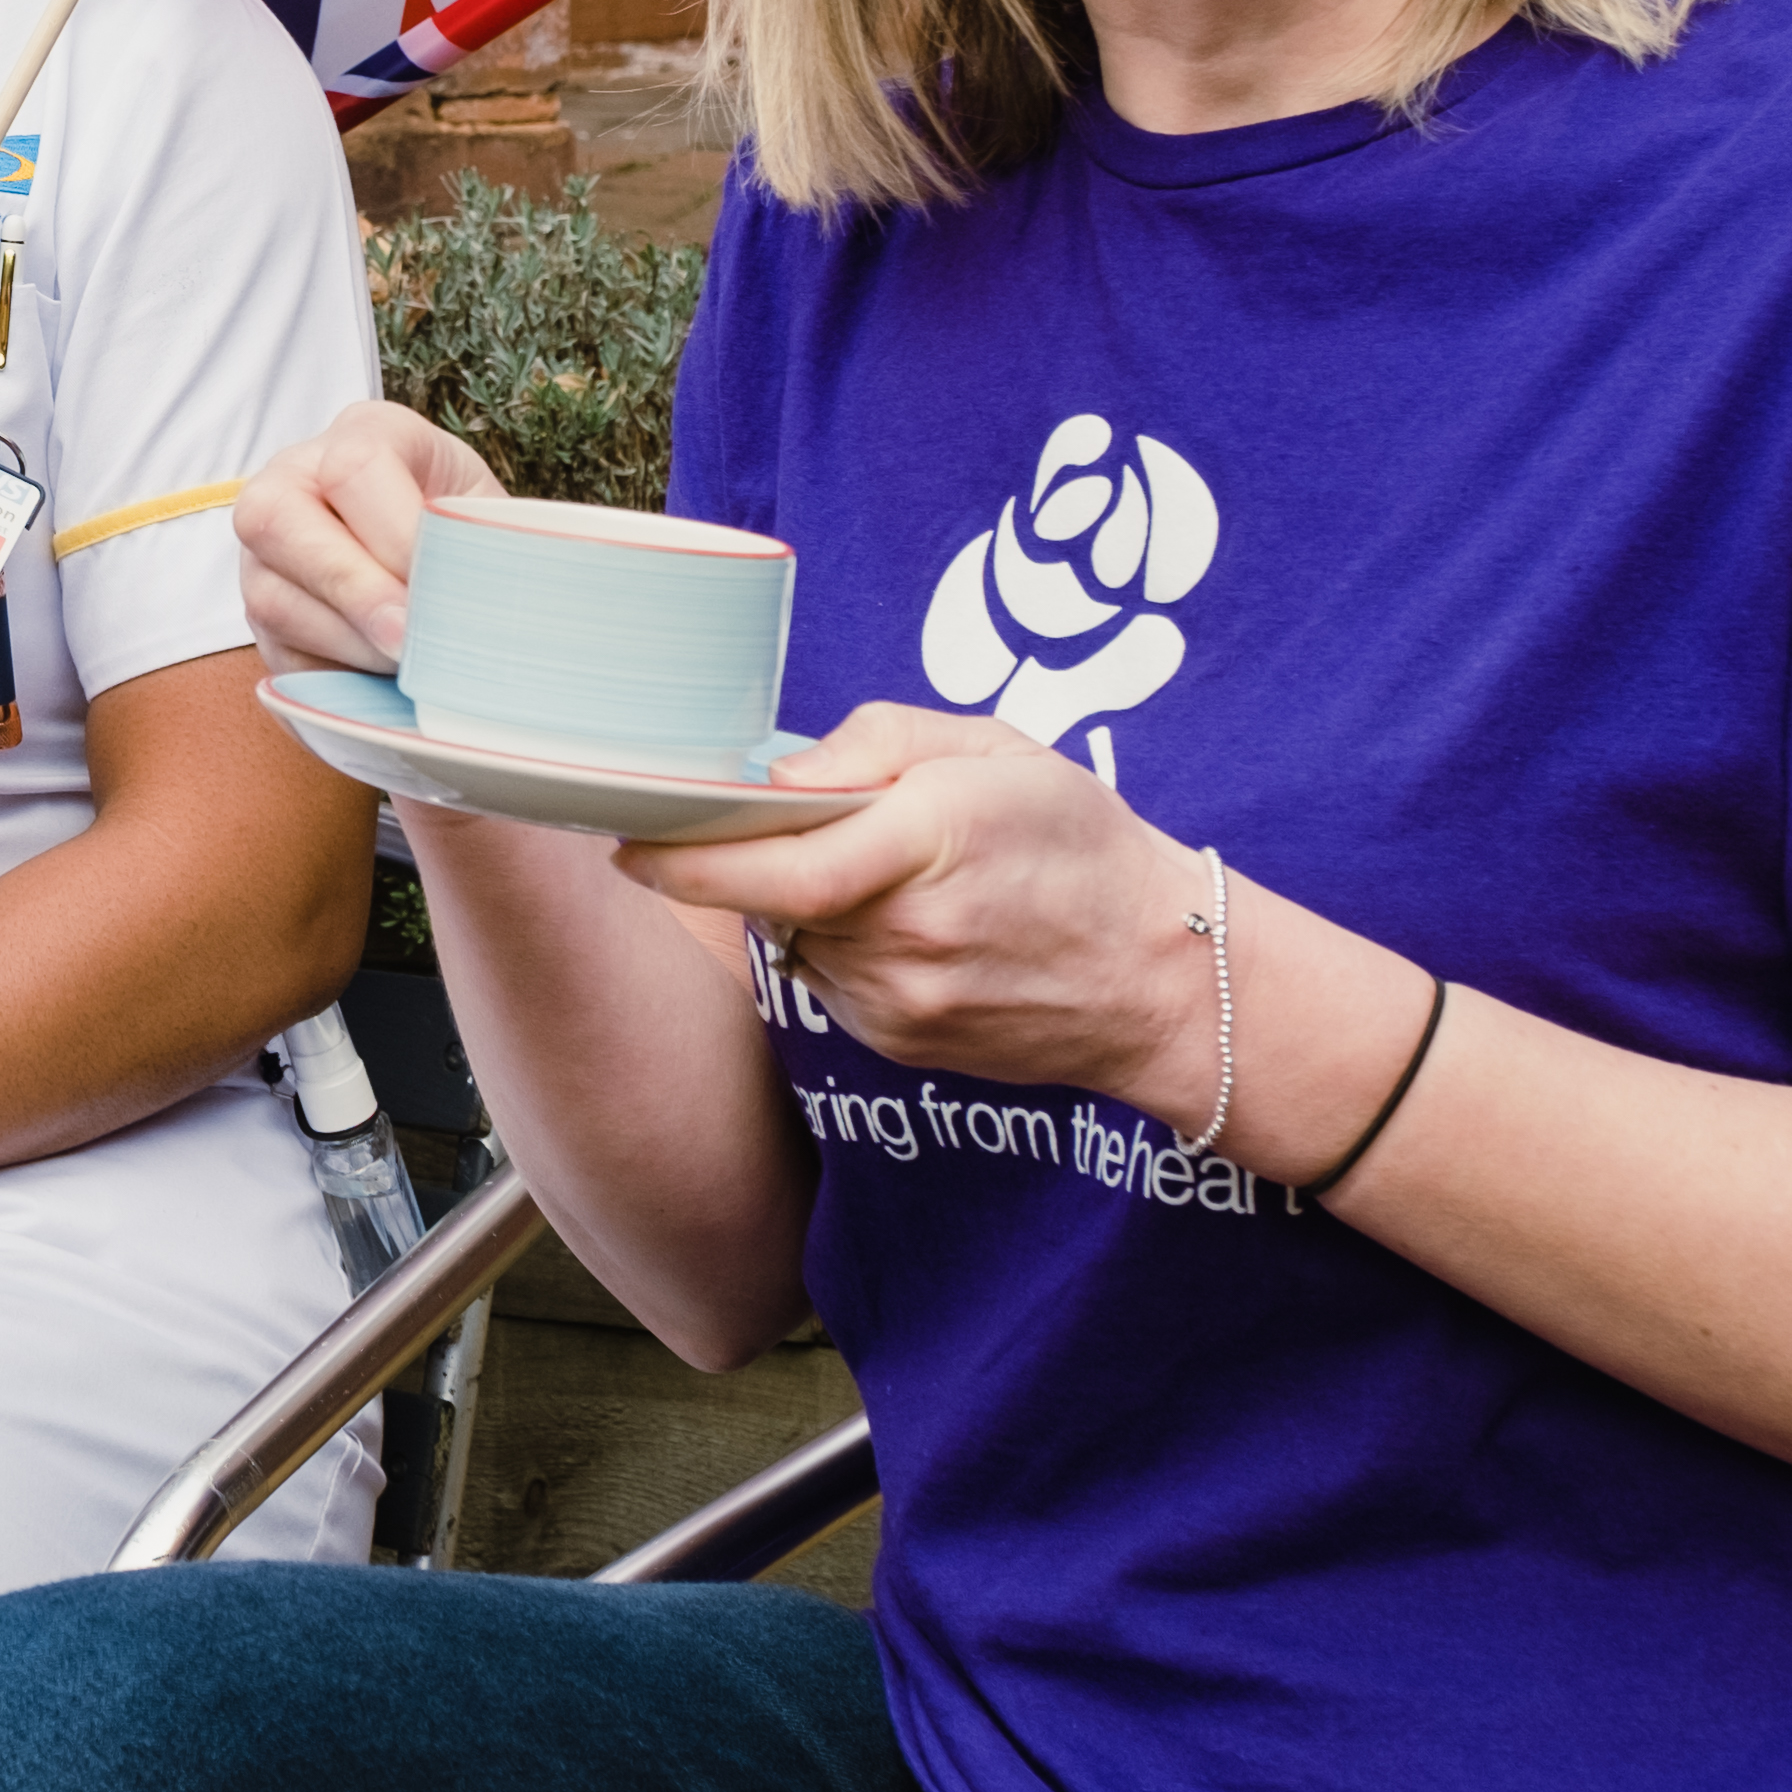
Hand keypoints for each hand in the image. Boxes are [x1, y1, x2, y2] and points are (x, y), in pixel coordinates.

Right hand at [233, 401, 500, 680]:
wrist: (433, 550)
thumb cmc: (463, 524)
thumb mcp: (483, 508)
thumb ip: (480, 539)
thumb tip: (482, 604)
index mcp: (360, 432)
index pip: (352, 468)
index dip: (396, 534)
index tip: (440, 587)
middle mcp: (290, 479)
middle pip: (277, 521)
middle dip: (356, 593)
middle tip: (413, 643)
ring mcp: (263, 551)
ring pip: (273, 599)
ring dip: (350, 644)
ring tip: (411, 665)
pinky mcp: (259, 615)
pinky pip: (278, 654)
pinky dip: (335, 676)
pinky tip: (382, 680)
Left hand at [614, 706, 1220, 1126]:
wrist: (1163, 978)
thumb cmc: (1078, 844)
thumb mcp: (995, 749)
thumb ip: (876, 742)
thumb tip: (777, 777)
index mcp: (927, 842)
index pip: (775, 863)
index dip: (688, 857)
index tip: (627, 839)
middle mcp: (905, 934)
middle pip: (774, 895)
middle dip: (767, 857)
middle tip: (816, 826)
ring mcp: (902, 1004)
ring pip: (799, 940)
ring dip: (812, 906)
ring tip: (898, 880)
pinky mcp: (903, 1048)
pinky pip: (832, 984)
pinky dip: (845, 950)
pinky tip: (916, 932)